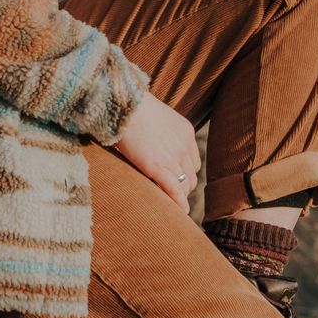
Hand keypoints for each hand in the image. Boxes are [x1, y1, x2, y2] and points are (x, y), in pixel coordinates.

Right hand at [114, 92, 200, 208]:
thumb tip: (152, 140)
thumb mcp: (156, 116)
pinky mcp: (157, 166)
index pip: (193, 161)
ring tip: (172, 205)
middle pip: (192, 175)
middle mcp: (183, 145)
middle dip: (184, 186)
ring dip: (180, 195)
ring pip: (185, 184)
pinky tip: (180, 212)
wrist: (125, 105)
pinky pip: (174, 189)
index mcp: (185, 132)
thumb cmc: (132, 108)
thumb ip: (161, 131)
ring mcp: (172, 157)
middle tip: (172, 194)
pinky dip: (179, 202)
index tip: (176, 179)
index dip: (185, 172)